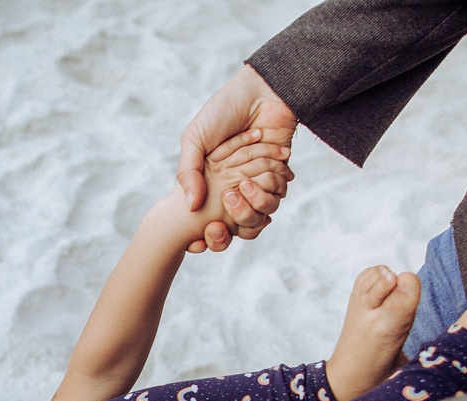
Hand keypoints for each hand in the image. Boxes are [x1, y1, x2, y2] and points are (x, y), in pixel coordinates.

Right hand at [178, 65, 297, 253]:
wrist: (262, 92)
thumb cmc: (223, 110)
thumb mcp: (194, 138)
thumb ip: (188, 173)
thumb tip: (191, 207)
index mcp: (209, 183)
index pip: (204, 222)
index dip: (202, 238)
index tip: (196, 242)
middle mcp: (232, 188)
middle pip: (231, 230)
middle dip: (225, 234)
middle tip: (219, 225)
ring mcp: (256, 183)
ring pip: (255, 219)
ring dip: (248, 209)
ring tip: (240, 188)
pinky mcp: (278, 176)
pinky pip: (276, 199)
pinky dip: (267, 194)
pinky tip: (256, 179)